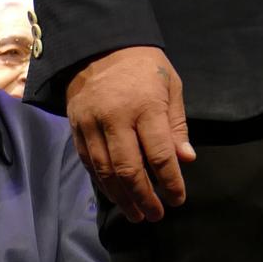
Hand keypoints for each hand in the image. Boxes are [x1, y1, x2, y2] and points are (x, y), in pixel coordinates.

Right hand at [65, 45, 196, 222]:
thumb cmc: (145, 66)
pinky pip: (89, 163)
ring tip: (136, 214)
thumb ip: (177, 125)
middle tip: (156, 215)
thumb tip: (186, 159)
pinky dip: (103, 183)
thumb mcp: (171, 86)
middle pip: (129, 169)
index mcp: (145, 107)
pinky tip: (115, 194)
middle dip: (144, 197)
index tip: (178, 199)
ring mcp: (92, 125)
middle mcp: (116, 119)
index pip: (159, 153)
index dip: (170, 180)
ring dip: (121, 197)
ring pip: (105, 171)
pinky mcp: (76, 129)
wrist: (99, 46)